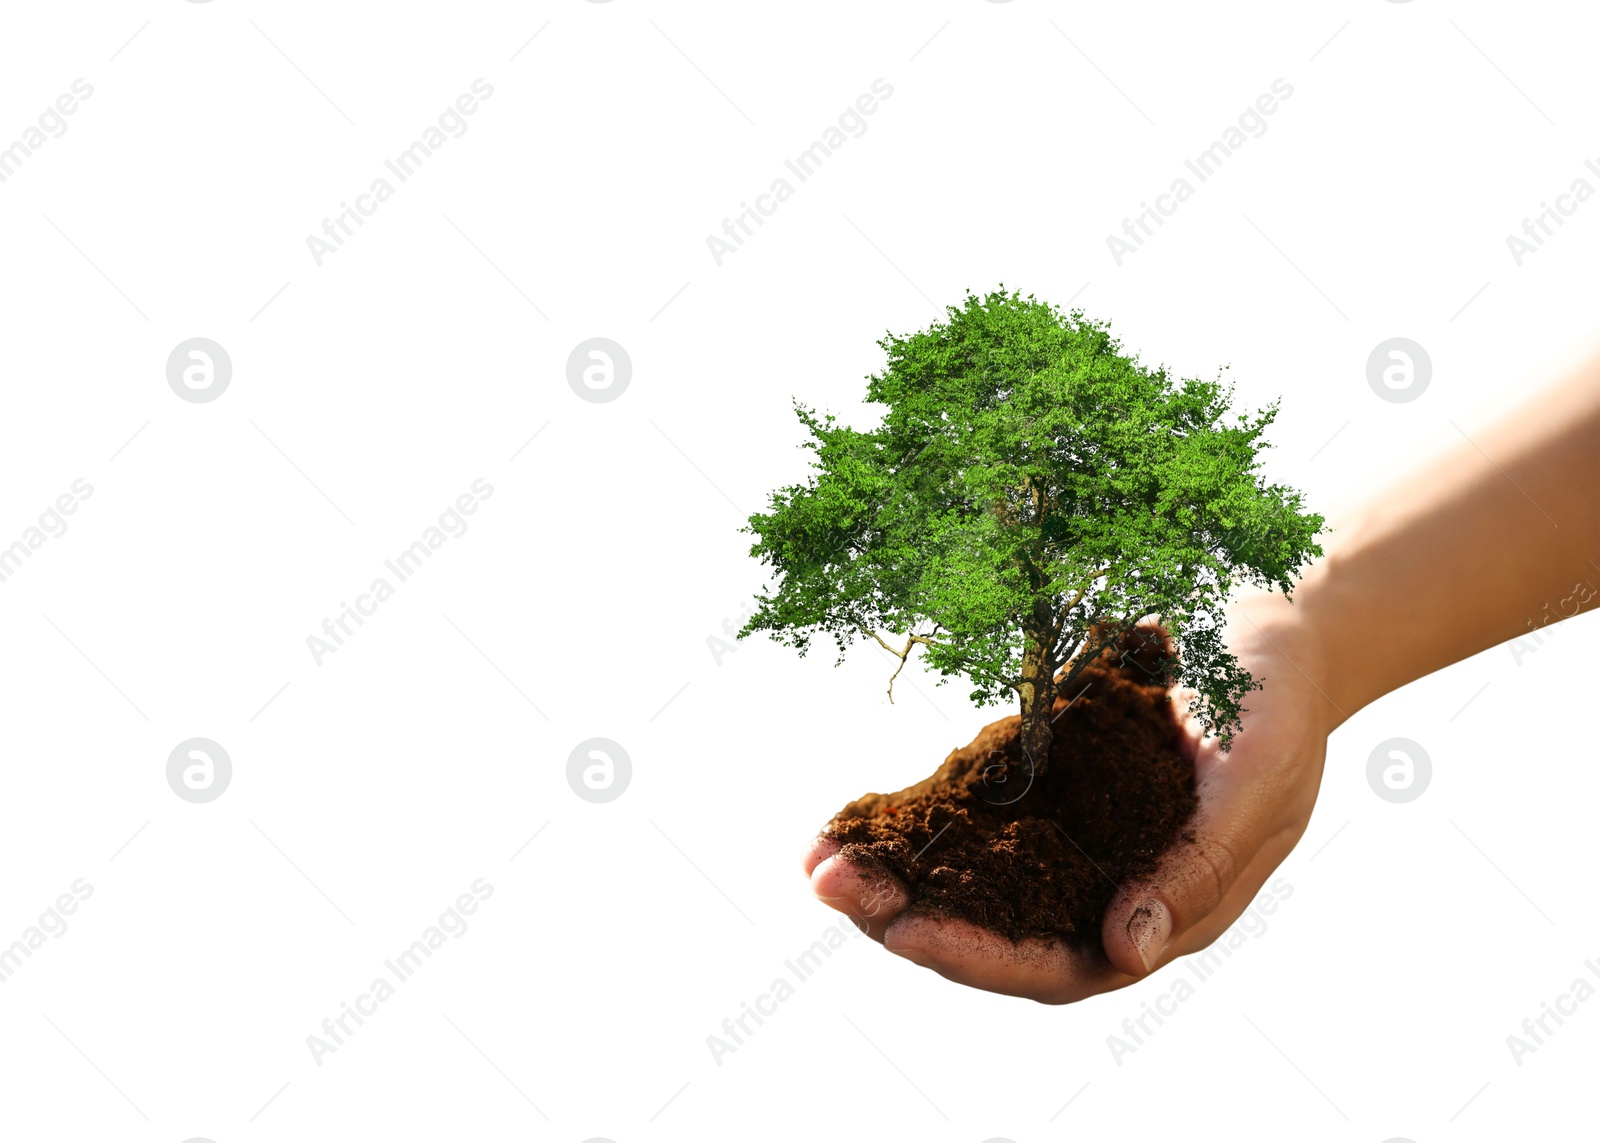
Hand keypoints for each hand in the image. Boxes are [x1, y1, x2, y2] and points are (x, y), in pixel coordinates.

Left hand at [802, 592, 1335, 1002]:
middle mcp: (1108, 889)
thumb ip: (1199, 867)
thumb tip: (1123, 949)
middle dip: (907, 918)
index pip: (1060, 964)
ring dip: (895, 880)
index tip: (902, 929)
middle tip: (828, 885)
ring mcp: (1075, 843)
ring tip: (817, 860)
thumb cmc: (1277, 703)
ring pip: (973, 887)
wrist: (1273, 632)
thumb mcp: (1258, 779)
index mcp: (1165, 908)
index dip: (979, 956)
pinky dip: (915, 827)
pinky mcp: (1050, 794)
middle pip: (997, 934)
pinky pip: (974, 826)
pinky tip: (853, 818)